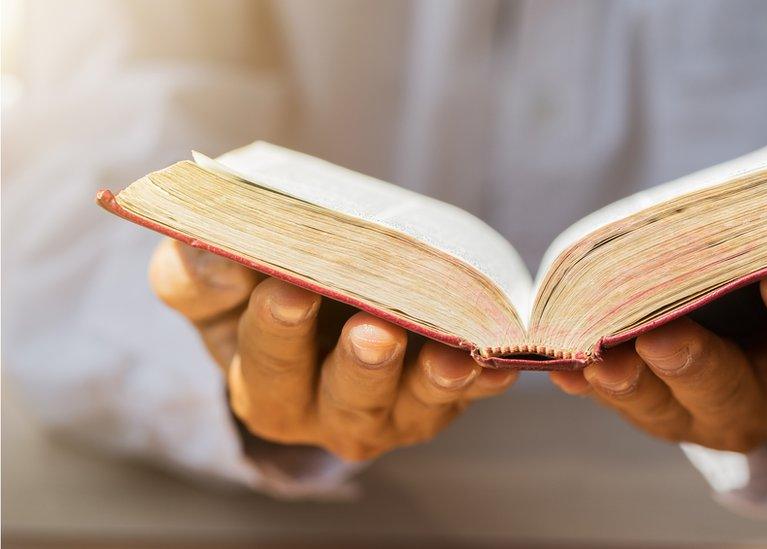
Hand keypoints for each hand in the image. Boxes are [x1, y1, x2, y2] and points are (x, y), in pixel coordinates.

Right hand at [149, 239, 517, 460]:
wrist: (324, 298)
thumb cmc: (261, 291)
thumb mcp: (215, 284)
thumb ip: (198, 272)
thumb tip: (211, 250)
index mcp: (264, 387)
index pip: (264, 365)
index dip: (276, 330)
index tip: (289, 288)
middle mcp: (328, 413)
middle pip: (346, 400)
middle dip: (360, 367)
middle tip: (373, 331)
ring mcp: (392, 410)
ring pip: (414, 406)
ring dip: (432, 381)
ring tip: (448, 355)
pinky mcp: (443, 396)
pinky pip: (471, 391)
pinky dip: (485, 375)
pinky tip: (496, 357)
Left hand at [551, 214, 766, 451]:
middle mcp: (757, 404)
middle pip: (729, 395)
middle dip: (698, 366)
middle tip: (666, 335)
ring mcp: (693, 408)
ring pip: (659, 406)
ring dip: (626, 382)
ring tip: (598, 357)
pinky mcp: (646, 398)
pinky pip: (611, 393)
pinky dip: (585, 378)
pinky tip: (561, 363)